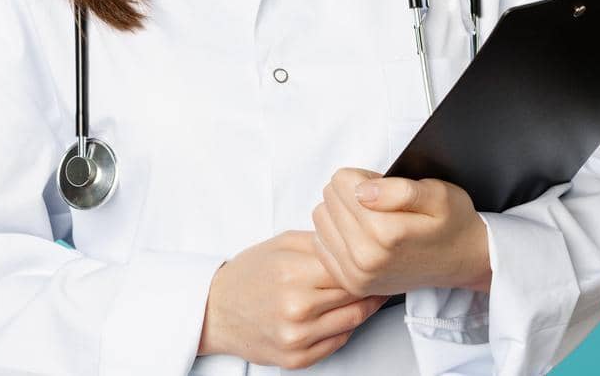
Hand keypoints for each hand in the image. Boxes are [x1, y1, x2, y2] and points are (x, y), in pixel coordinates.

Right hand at [197, 230, 389, 368]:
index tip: (378, 257)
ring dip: (366, 305)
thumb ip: (320, 241)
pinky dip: (348, 326)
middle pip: (354, 294)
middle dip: (371, 282)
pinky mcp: (297, 358)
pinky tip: (346, 312)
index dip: (366, 261)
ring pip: (353, 319)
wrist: (216, 311)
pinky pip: (339, 341)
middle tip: (383, 273)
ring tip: (372, 292)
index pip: (349, 267)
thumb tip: (355, 241)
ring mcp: (297, 337)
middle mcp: (296, 308)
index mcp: (293, 273)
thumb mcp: (281, 244)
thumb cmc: (248, 276)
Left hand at [310, 167, 492, 297]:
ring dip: (342, 211)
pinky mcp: (351, 283)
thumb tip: (362, 191)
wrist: (461, 260)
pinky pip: (320, 243)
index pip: (341, 182)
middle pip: (329, 198)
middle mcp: (366, 258)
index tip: (383, 187)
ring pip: (321, 218)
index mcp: (385, 233)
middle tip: (381, 203)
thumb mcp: (438, 194)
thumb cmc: (450, 222)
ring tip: (372, 217)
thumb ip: (399, 190)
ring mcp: (357, 275)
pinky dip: (336, 233)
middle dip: (352, 192)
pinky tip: (361, 234)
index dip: (363, 176)